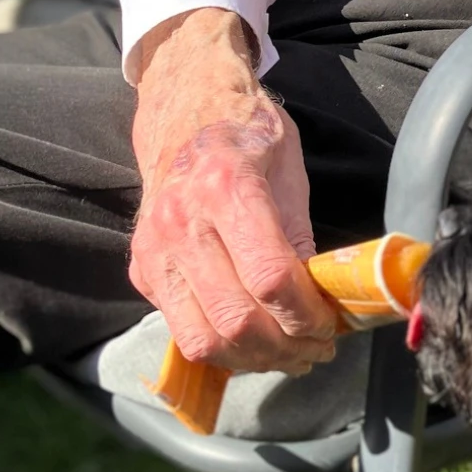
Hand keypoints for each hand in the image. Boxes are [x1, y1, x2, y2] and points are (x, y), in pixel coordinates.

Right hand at [126, 9, 336, 374]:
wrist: (183, 110)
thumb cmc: (248, 134)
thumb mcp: (290, 171)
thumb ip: (301, 237)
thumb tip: (320, 300)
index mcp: (226, 190)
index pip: (270, 279)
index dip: (306, 317)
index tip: (330, 328)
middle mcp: (181, 225)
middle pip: (235, 319)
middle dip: (285, 349)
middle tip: (316, 351)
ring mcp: (154, 251)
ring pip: (202, 338)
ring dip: (252, 360)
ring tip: (289, 356)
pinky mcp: (141, 270)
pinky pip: (181, 329)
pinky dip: (221, 348)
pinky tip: (254, 344)